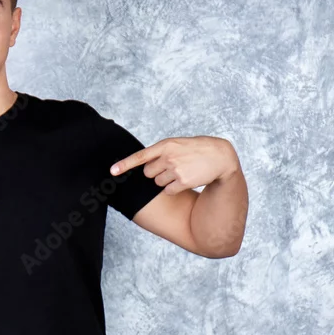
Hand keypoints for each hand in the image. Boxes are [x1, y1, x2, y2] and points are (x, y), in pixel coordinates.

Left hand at [110, 135, 239, 194]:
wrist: (220, 157)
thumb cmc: (197, 150)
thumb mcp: (178, 144)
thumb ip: (161, 152)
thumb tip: (144, 167)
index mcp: (166, 145)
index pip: (140, 156)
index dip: (125, 164)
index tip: (112, 171)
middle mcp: (168, 157)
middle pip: (148, 173)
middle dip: (156, 173)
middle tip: (171, 167)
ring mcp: (175, 169)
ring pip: (158, 183)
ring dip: (167, 181)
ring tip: (182, 171)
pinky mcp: (183, 182)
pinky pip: (168, 190)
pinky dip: (175, 188)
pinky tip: (187, 180)